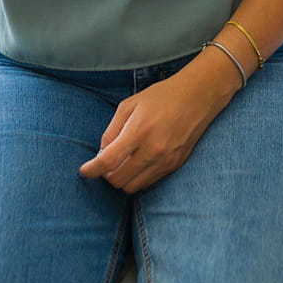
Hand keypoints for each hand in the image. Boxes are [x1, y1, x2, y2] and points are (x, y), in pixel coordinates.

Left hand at [78, 60, 234, 193]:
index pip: (108, 162)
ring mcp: (166, 160)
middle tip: (106, 162)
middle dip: (106, 175)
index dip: (92, 170)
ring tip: (122, 162)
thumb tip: (101, 154)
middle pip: (118, 180)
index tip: (84, 171)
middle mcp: (154, 150)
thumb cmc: (161, 96)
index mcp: (139, 131)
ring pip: (133, 187)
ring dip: (122, 179)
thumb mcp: (130, 104)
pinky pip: (149, 182)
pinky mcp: (175, 165)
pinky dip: (138, 177)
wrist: (198, 96)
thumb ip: (112, 130)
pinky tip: (138, 162)